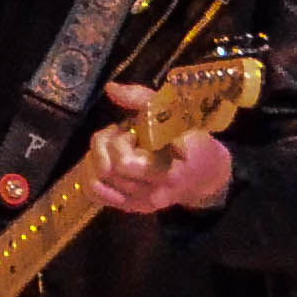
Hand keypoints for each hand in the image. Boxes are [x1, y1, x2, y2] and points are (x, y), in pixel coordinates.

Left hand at [87, 80, 232, 217]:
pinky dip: (91, 172)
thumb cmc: (190, 138)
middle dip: (108, 143)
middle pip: (112, 166)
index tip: (132, 128)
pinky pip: (96, 193)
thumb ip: (143, 99)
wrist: (206, 176)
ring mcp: (146, 201)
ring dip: (98, 155)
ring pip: (101, 178)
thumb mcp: (175, 112)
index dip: (122, 138)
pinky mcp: (134, 207)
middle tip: (120, 133)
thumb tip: (110, 89)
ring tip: (113, 145)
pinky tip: (103, 159)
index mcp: (172, 165)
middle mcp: (159, 188)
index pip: (126, 160)